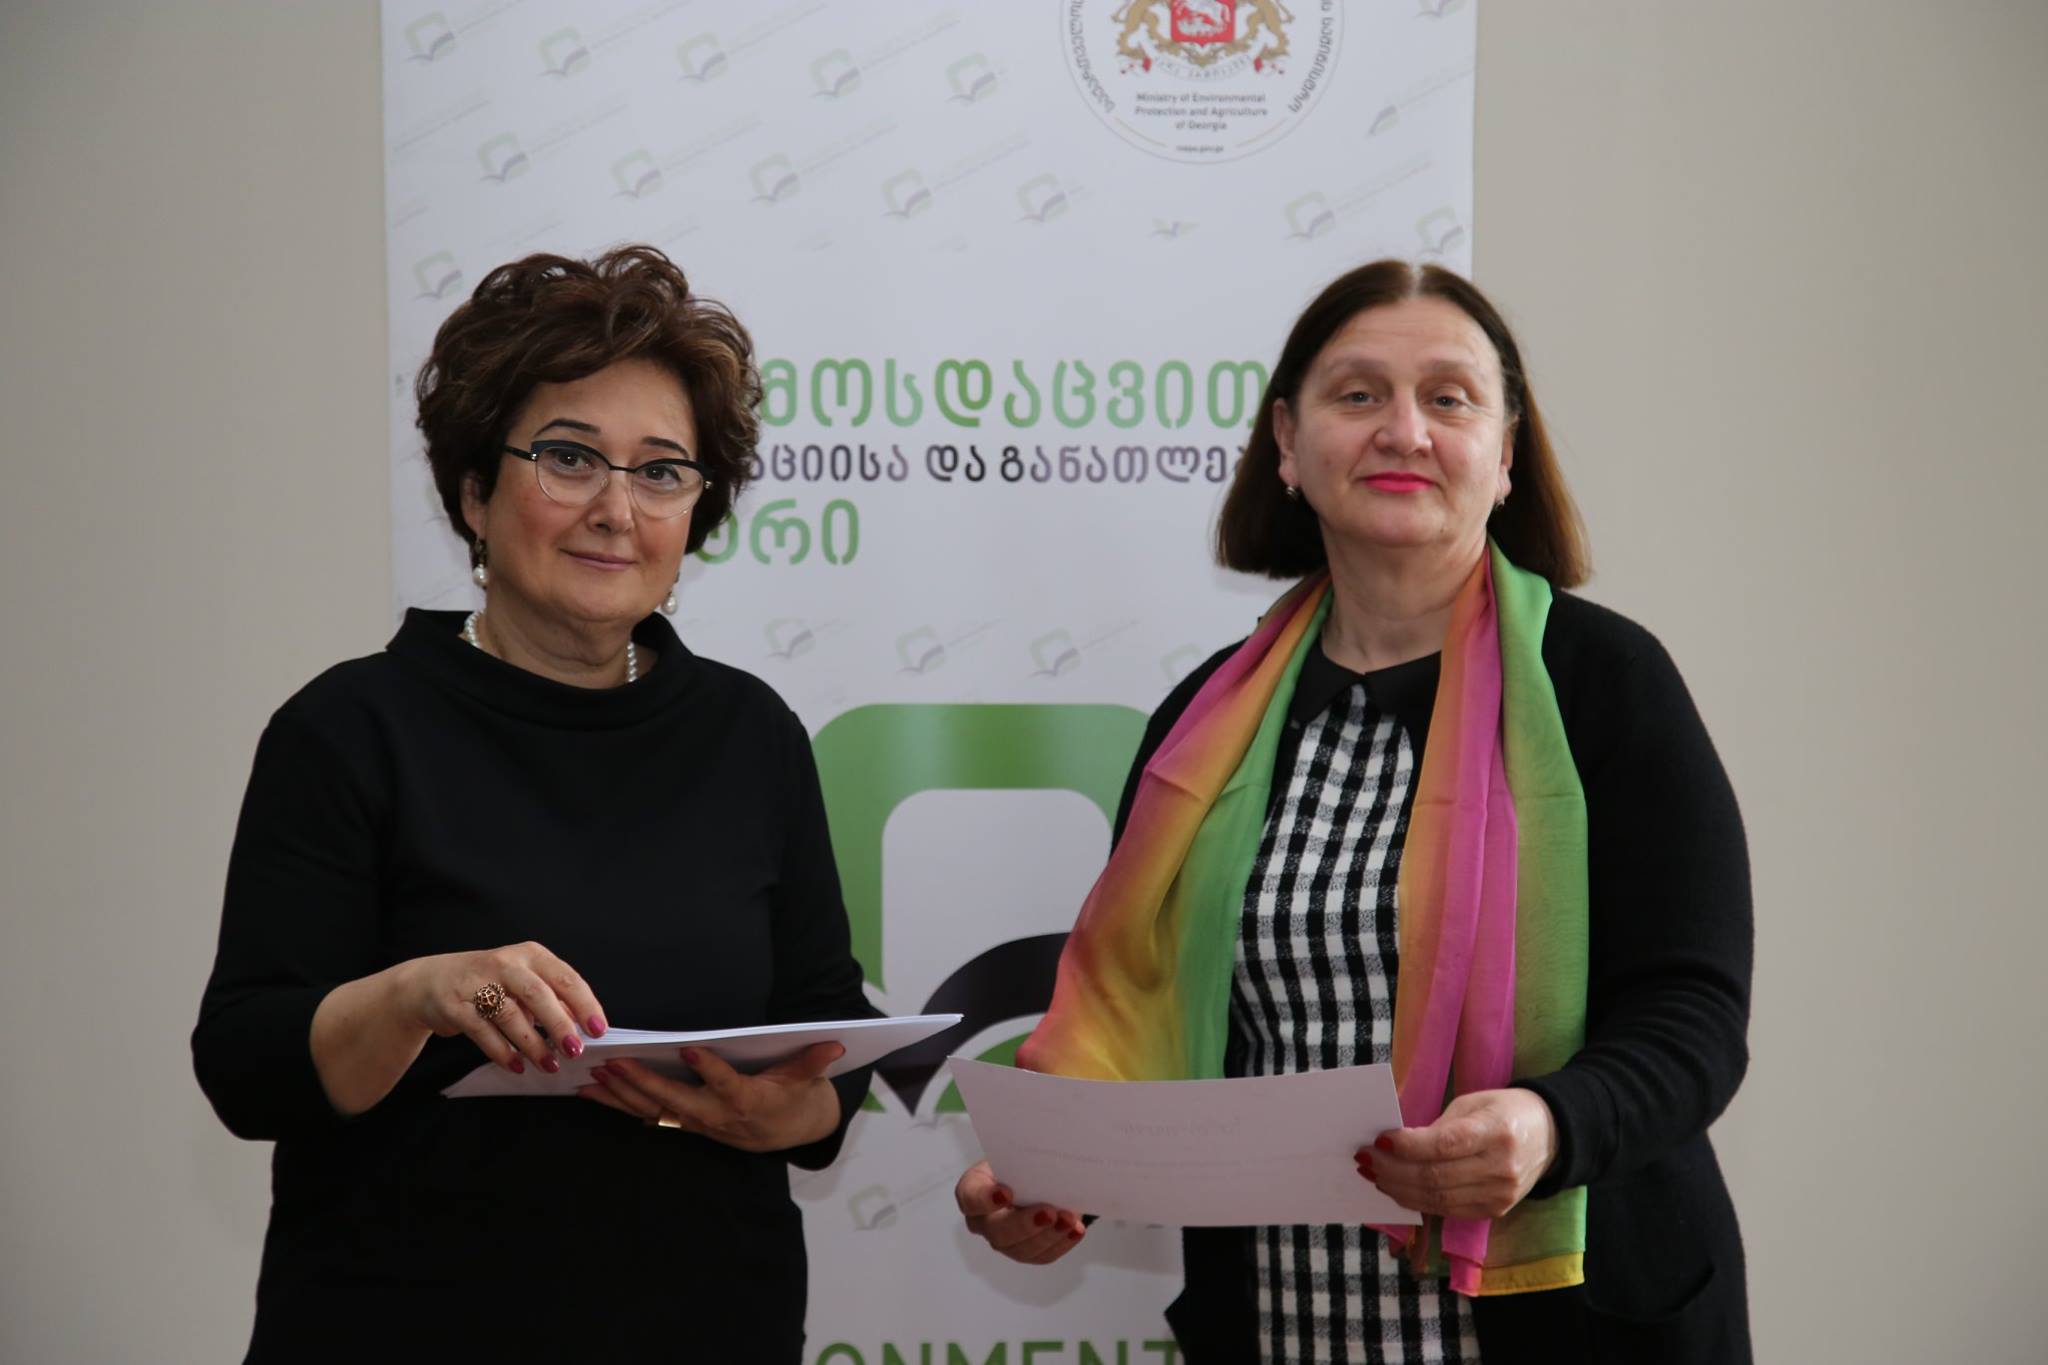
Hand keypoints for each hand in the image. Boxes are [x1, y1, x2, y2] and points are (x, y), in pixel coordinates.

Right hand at [389, 941, 605, 1075]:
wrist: (429, 982)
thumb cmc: (487, 982)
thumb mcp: (522, 981)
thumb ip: (551, 998)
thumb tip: (582, 1024)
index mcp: (530, 955)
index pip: (565, 978)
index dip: (585, 1004)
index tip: (598, 1030)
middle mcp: (506, 964)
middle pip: (538, 994)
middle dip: (560, 1024)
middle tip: (575, 1050)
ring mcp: (478, 983)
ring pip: (511, 1015)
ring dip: (533, 1044)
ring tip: (549, 1065)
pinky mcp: (456, 1005)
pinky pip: (483, 1032)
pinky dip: (502, 1052)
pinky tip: (516, 1066)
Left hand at [579, 1043, 844, 1152]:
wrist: (788, 1133)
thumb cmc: (794, 1098)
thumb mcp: (806, 1080)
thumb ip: (813, 1062)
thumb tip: (834, 1044)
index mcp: (747, 1101)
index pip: (727, 1084)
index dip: (710, 1069)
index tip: (691, 1050)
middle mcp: (717, 1117)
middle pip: (676, 1100)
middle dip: (643, 1082)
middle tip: (615, 1063)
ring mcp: (697, 1124)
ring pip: (653, 1111)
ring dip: (620, 1096)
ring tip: (592, 1078)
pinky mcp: (684, 1124)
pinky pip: (646, 1116)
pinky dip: (619, 1105)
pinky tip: (594, 1094)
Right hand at [955, 1159, 1085, 1264]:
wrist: (1032, 1177)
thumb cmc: (1019, 1163)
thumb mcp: (1016, 1154)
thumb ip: (1023, 1159)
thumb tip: (1046, 1158)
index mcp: (973, 1190)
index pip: (970, 1198)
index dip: (985, 1199)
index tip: (1007, 1193)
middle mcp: (983, 1220)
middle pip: (997, 1231)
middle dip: (1025, 1224)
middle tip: (1049, 1212)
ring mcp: (1003, 1240)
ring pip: (1020, 1249)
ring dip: (1048, 1236)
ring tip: (1069, 1221)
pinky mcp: (1024, 1251)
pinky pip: (1041, 1255)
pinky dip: (1061, 1243)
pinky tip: (1075, 1230)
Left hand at [1358, 1089, 1557, 1219]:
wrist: (1551, 1135)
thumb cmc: (1503, 1111)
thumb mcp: (1473, 1104)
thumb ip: (1437, 1126)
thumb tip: (1393, 1145)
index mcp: (1496, 1131)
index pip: (1444, 1145)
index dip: (1407, 1146)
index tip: (1378, 1141)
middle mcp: (1501, 1168)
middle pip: (1435, 1177)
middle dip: (1392, 1170)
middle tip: (1364, 1160)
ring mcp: (1499, 1195)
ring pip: (1437, 1200)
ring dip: (1398, 1189)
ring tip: (1374, 1175)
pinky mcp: (1494, 1211)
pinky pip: (1447, 1210)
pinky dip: (1416, 1201)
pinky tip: (1397, 1188)